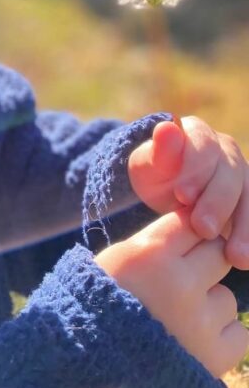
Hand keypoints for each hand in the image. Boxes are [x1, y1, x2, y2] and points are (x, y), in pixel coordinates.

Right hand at [95, 207, 248, 378]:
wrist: (90, 372)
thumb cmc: (97, 309)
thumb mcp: (114, 264)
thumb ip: (152, 245)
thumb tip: (190, 225)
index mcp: (149, 255)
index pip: (190, 223)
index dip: (187, 234)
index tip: (180, 248)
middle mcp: (180, 282)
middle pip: (217, 252)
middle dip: (204, 264)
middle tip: (184, 282)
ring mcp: (201, 320)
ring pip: (227, 298)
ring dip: (210, 307)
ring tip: (179, 323)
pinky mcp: (216, 356)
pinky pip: (239, 334)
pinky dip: (222, 339)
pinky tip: (194, 343)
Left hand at [127, 116, 248, 269]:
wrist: (170, 194)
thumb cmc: (157, 176)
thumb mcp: (148, 166)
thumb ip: (159, 152)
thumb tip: (167, 128)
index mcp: (200, 134)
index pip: (203, 147)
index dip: (195, 170)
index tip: (182, 195)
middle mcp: (227, 152)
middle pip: (230, 175)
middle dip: (218, 204)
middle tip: (203, 230)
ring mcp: (243, 175)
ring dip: (245, 229)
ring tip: (236, 258)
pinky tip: (247, 259)